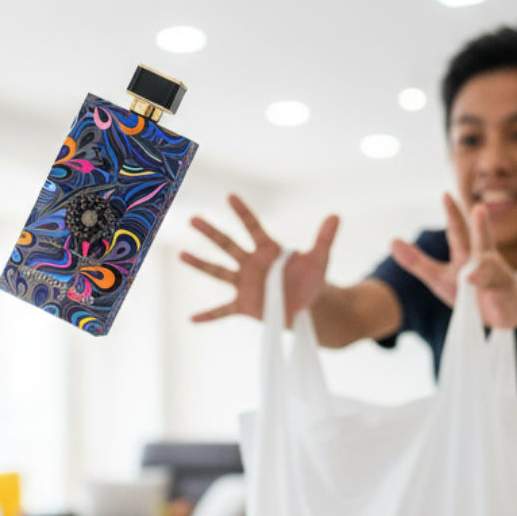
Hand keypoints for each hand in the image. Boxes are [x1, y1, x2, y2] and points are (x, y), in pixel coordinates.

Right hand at [180, 194, 339, 324]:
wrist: (308, 306)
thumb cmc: (311, 278)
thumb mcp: (320, 259)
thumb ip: (324, 239)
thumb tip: (335, 216)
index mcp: (268, 250)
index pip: (253, 227)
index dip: (243, 212)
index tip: (230, 196)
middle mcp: (251, 264)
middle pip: (227, 245)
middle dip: (211, 232)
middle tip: (193, 219)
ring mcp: (245, 284)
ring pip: (218, 272)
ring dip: (200, 264)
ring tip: (181, 255)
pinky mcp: (244, 305)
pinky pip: (223, 310)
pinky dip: (208, 315)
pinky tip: (191, 318)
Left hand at [390, 193, 516, 327]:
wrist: (506, 310)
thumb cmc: (469, 290)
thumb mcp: (438, 277)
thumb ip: (416, 261)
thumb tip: (392, 240)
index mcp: (468, 255)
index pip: (458, 232)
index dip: (452, 214)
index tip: (445, 194)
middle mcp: (486, 263)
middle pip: (482, 243)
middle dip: (480, 228)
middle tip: (479, 209)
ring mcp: (498, 281)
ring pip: (492, 272)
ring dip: (484, 271)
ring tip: (470, 277)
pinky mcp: (505, 303)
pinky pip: (499, 302)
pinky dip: (496, 307)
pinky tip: (490, 308)